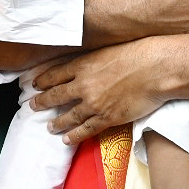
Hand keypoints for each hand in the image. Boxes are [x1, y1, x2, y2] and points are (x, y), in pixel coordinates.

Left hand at [31, 38, 170, 143]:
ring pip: (69, 116)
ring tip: (50, 127)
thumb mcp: (108, 49)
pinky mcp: (107, 118)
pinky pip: (86, 129)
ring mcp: (94, 103)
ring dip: (57, 122)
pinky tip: (67, 139)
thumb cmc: (138, 53)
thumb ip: (93, 58)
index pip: (55, 74)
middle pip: (56, 95)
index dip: (43, 80)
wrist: (156, 69)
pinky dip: (75, 135)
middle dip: (42, 102)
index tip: (35, 85)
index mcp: (84, 65)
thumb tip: (86, 64)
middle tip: (33, 106)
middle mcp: (84, 85)